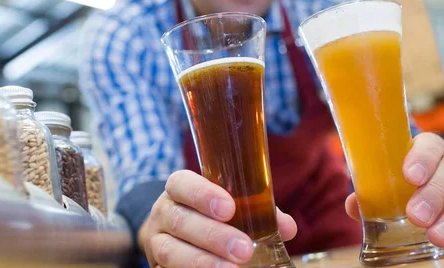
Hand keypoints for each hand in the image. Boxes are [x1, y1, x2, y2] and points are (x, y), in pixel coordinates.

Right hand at [139, 170, 296, 267]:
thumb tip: (288, 227)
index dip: (202, 194)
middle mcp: (163, 211)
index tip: (229, 208)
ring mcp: (156, 240)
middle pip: (180, 220)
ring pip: (170, 250)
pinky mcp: (156, 264)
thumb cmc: (209, 215)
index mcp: (179, 188)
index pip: (182, 183)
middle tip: (243, 249)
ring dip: (202, 261)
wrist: (174, 235)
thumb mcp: (228, 206)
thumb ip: (255, 210)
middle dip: (213, 235)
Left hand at [345, 133, 443, 254]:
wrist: (438, 185)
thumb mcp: (389, 180)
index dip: (421, 159)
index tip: (410, 176)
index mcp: (431, 146)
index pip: (430, 145)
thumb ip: (371, 192)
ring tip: (435, 236)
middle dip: (434, 194)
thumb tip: (353, 205)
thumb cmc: (407, 181)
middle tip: (416, 216)